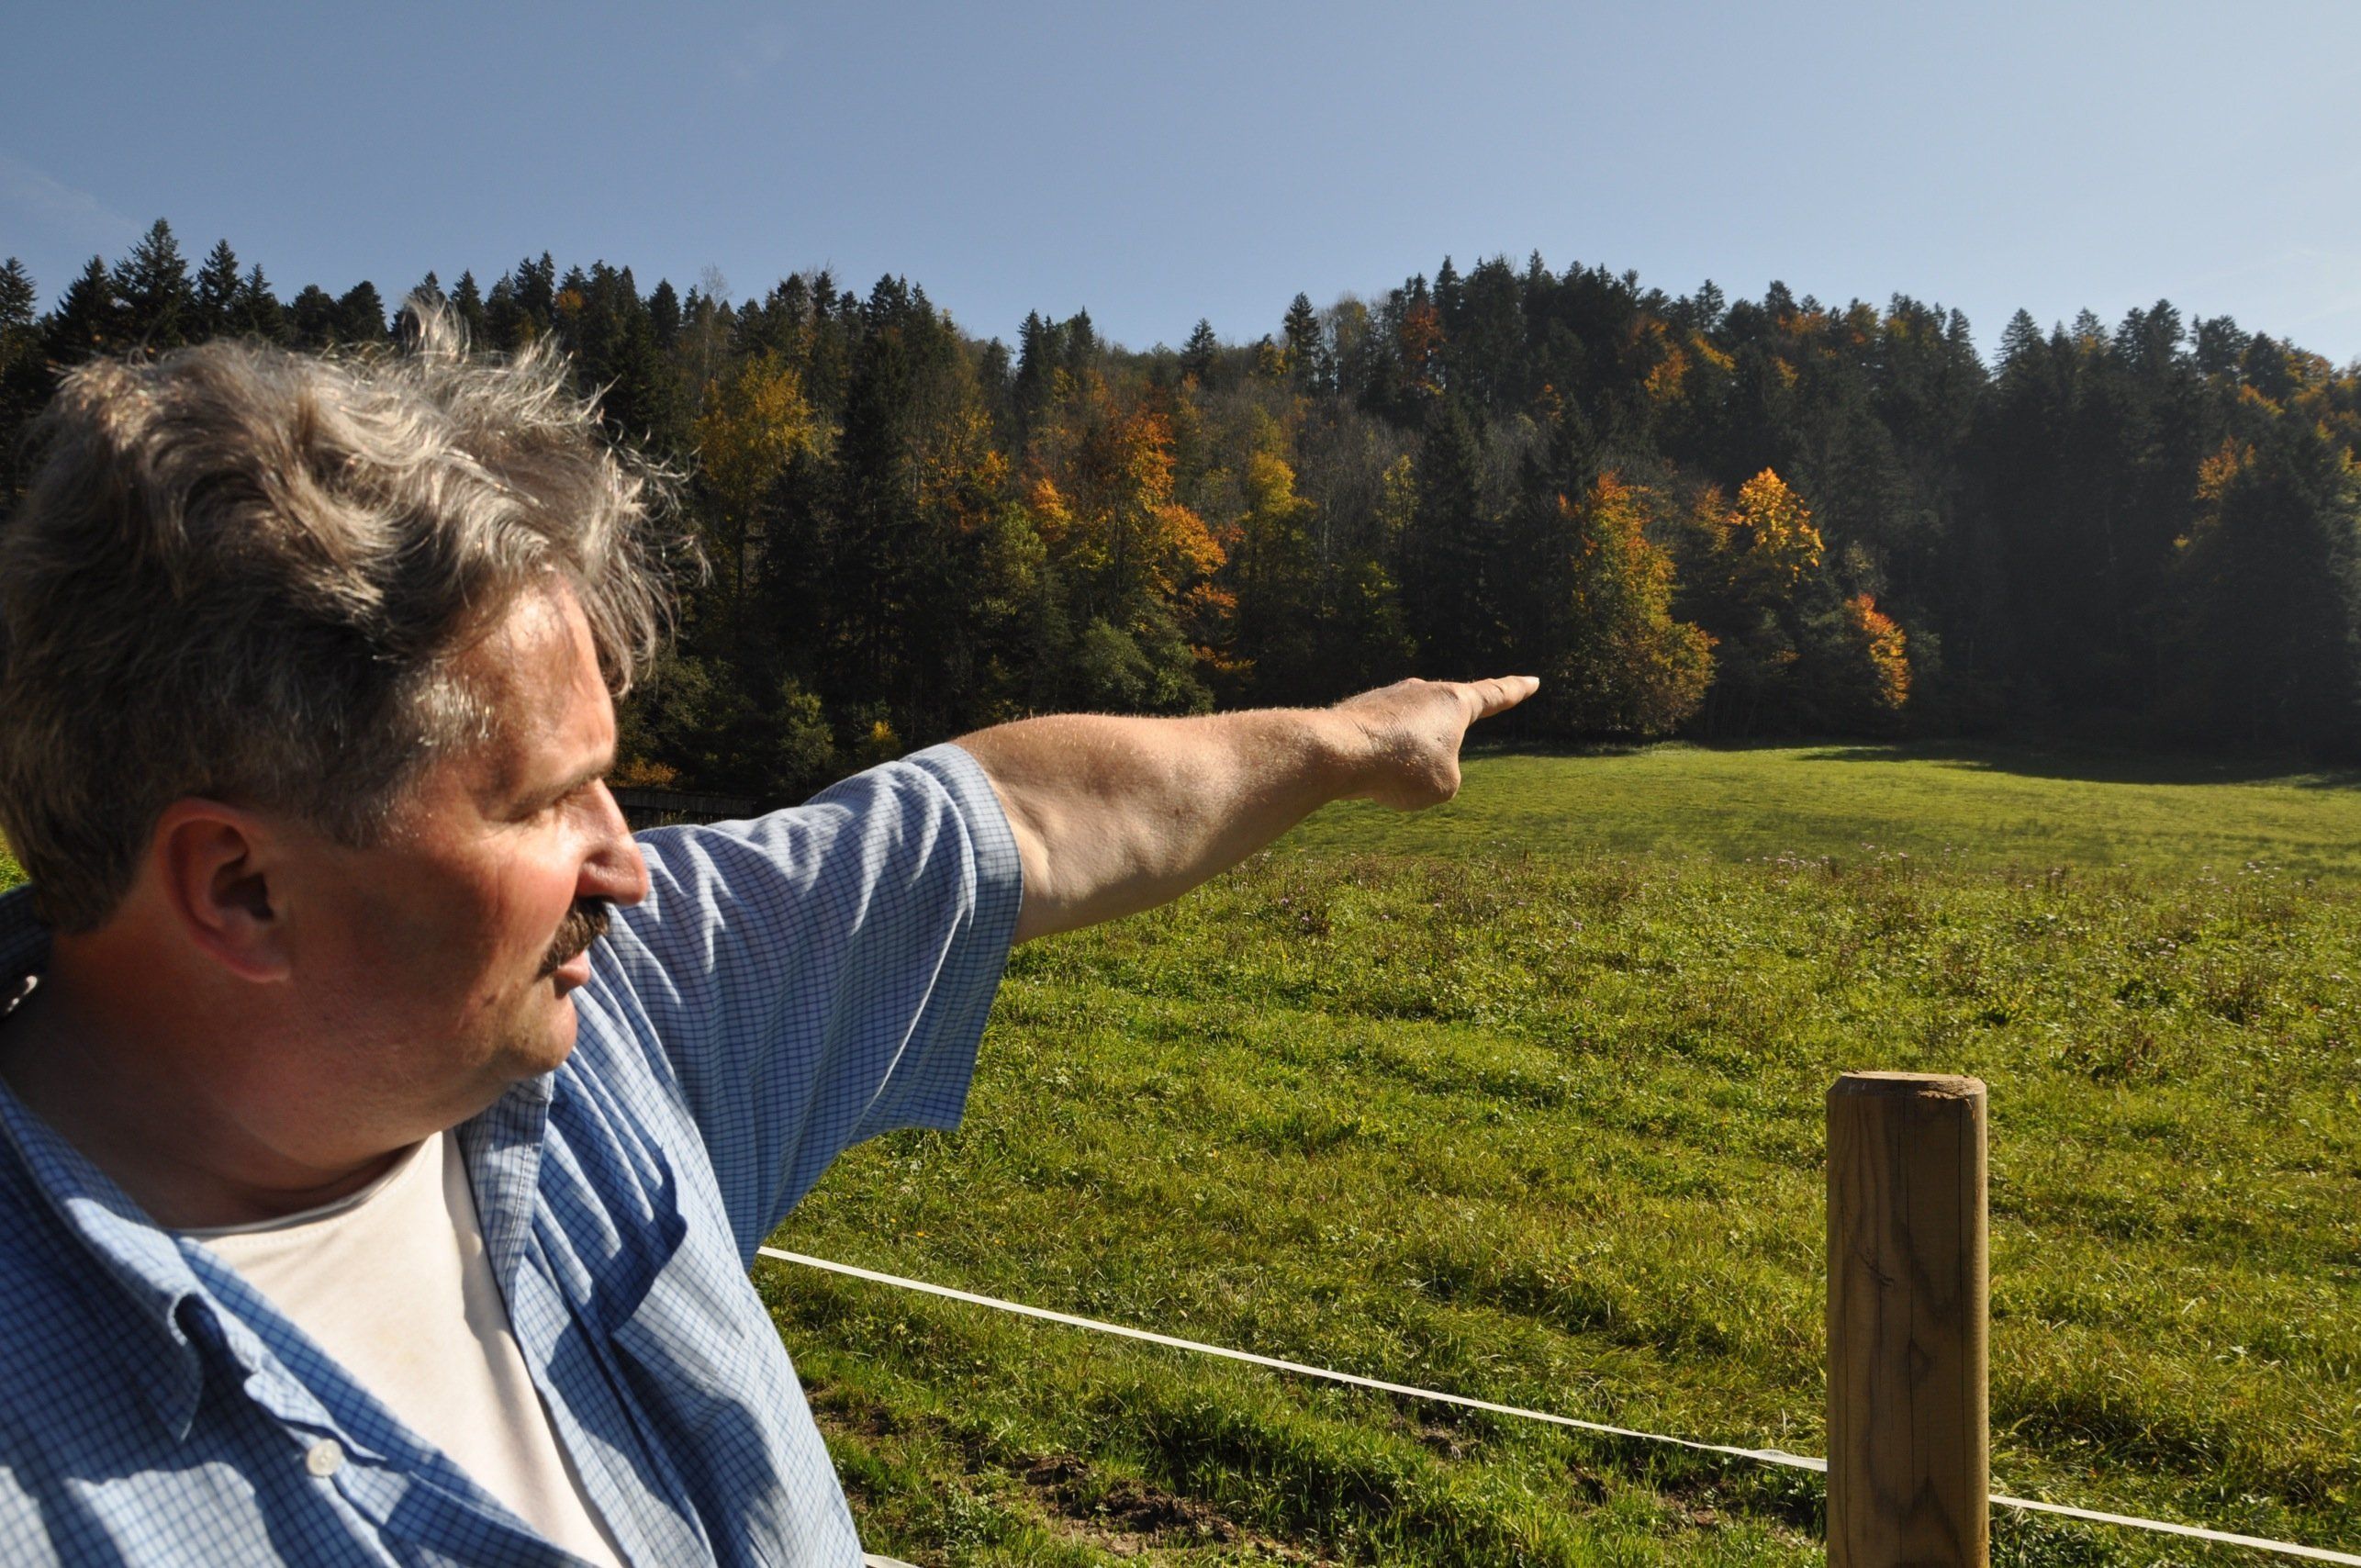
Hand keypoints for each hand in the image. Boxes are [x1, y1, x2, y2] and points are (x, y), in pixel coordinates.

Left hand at [1333, 676, 1538, 809]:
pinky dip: (1375, 762)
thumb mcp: (1445, 786)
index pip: (1494, 695)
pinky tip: (1359, 770)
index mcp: (1455, 702)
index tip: (1531, 681)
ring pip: (1406, 739)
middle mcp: (1422, 692)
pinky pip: (1376, 745)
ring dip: (1401, 762)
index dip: (1515, 691)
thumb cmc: (1400, 768)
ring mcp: (1387, 698)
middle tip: (1427, 765)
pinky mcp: (1358, 711)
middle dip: (1438, 745)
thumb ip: (1445, 773)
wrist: (1337, 752)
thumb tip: (1418, 762)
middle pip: (1442, 721)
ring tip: (1386, 775)